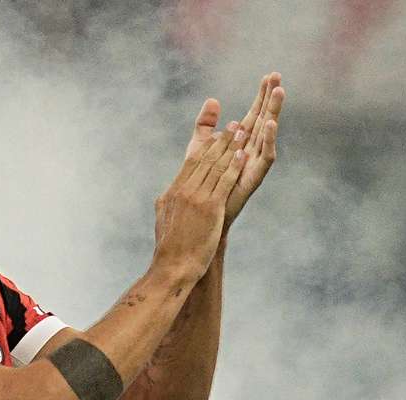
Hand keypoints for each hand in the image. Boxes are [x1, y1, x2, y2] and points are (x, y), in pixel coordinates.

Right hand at [152, 119, 246, 284]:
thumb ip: (166, 205)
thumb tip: (164, 197)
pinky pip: (224, 182)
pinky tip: (243, 155)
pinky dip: (234, 166)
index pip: (191, 163)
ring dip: (230, 147)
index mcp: (173, 192)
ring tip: (242, 133)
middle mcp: (184, 191)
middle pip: (205, 160)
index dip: (206, 147)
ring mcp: (197, 199)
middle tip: (233, 126)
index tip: (216, 135)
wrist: (173, 267)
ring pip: (215, 167)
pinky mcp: (210, 209)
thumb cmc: (170, 249)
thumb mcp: (163, 221)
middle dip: (221, 141)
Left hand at [181, 73, 283, 234]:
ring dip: (274, 112)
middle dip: (271, 98)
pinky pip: (266, 156)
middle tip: (277, 76)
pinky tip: (270, 124)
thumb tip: (213, 100)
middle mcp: (251, 150)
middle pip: (265, 118)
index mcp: (241, 142)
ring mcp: (254, 163)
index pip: (254, 113)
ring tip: (279, 92)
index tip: (269, 75)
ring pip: (269, 133)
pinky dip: (269, 140)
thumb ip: (205, 126)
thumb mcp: (201, 148)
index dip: (261, 95)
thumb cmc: (203, 184)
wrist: (203, 217)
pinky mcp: (254, 177)